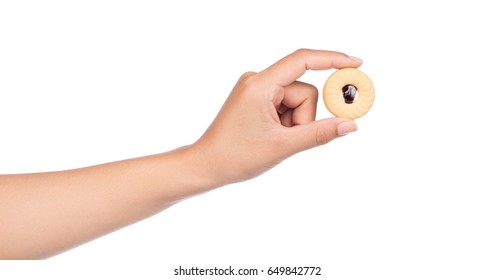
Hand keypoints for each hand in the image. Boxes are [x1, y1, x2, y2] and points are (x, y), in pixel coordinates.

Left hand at [191, 49, 362, 185]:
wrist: (206, 165)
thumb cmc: (236, 156)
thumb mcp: (283, 146)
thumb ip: (319, 133)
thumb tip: (350, 124)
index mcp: (260, 85)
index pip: (302, 61)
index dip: (332, 59)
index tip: (356, 64)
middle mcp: (257, 80)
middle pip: (303, 91)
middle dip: (303, 118)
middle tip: (288, 139)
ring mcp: (256, 89)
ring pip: (296, 101)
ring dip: (294, 123)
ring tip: (275, 140)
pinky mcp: (256, 98)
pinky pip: (285, 105)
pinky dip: (286, 122)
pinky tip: (271, 135)